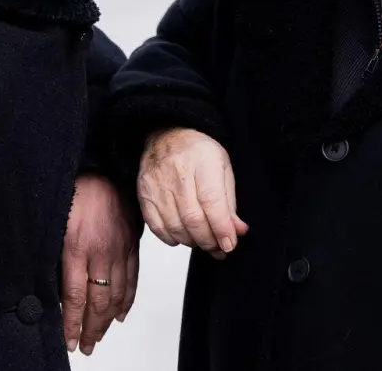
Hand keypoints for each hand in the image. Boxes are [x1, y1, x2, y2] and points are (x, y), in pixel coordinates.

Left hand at [62, 173, 138, 355]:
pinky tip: (119, 314)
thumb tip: (52, 290)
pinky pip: (132, 278)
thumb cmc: (74, 191)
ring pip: (116, 294)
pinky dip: (126, 300)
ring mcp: (119, 249)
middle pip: (97, 301)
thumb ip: (56, 257)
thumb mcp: (54, 224)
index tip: (69, 341)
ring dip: (107, 320)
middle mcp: (101, 252)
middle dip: (90, 329)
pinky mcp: (131, 244)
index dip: (72, 324)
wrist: (102, 167)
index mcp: (76, 247)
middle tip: (85, 347)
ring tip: (98, 337)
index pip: (74, 297)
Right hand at [138, 128, 247, 259]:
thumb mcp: (223, 168)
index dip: (222, 228)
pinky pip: (157, 227)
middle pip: (193, 219)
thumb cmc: (199, 153)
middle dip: (210, 241)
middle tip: (219, 248)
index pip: (212, 202)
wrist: (167, 134)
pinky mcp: (144, 195)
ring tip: (204, 242)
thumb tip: (237, 232)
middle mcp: (178, 173)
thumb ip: (230, 203)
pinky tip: (183, 236)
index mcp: (203, 162)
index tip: (230, 244)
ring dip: (193, 242)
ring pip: (176, 227)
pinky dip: (172, 239)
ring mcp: (157, 185)